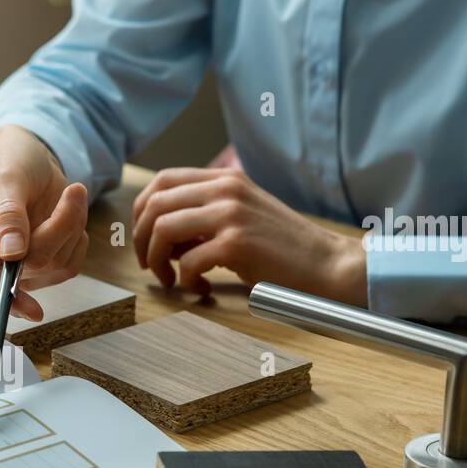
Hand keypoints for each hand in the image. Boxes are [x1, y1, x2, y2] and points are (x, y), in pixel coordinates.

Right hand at [0, 125, 88, 320]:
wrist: (29, 159)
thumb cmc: (9, 161)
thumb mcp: (6, 177)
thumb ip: (7, 214)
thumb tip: (10, 253)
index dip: (6, 293)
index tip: (32, 310)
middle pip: (32, 266)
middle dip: (58, 229)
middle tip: (72, 191)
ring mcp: (16, 266)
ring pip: (56, 265)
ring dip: (71, 227)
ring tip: (68, 194)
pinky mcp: (42, 266)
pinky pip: (70, 263)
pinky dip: (77, 235)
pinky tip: (67, 212)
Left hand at [131, 168, 365, 303]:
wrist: (326, 264)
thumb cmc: (281, 249)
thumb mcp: (242, 216)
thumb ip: (204, 215)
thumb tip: (158, 234)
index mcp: (226, 179)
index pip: (163, 180)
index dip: (141, 210)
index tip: (144, 239)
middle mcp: (226, 190)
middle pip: (154, 204)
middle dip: (140, 239)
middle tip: (149, 265)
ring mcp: (231, 215)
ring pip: (162, 229)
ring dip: (156, 260)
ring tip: (171, 279)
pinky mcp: (237, 244)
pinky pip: (188, 262)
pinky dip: (185, 281)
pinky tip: (201, 289)